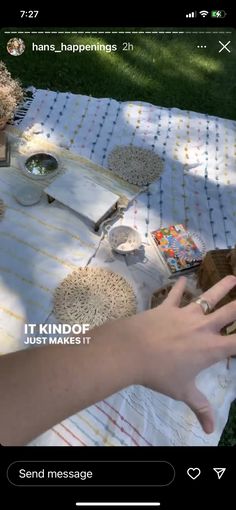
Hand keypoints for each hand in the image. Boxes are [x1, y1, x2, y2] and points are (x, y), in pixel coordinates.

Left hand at [131, 275, 235, 433]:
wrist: (131, 351)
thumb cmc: (159, 374)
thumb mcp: (183, 392)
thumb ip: (200, 408)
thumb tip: (210, 430)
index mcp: (211, 349)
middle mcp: (203, 327)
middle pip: (230, 312)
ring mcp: (185, 314)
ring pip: (208, 297)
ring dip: (222, 287)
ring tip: (234, 278)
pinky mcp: (167, 307)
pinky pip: (176, 294)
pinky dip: (180, 287)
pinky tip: (184, 280)